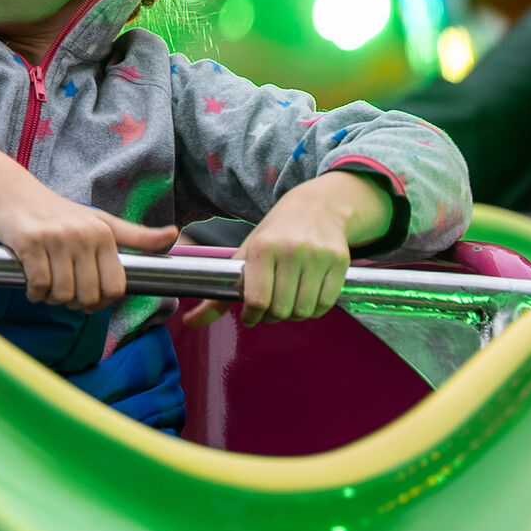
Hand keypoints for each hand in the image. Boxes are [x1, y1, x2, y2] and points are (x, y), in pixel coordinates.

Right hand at [0, 119, 177, 309]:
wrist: (9, 192)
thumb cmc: (55, 212)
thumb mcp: (99, 221)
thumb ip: (136, 236)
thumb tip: (174, 235)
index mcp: (105, 233)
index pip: (116, 288)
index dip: (100, 302)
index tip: (85, 296)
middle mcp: (85, 234)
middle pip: (89, 296)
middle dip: (73, 302)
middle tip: (61, 290)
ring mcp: (57, 237)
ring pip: (63, 294)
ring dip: (50, 298)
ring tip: (44, 283)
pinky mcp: (31, 242)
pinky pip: (38, 285)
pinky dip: (33, 291)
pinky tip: (29, 279)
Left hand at [183, 171, 385, 327]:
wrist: (316, 207)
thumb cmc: (274, 235)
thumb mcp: (244, 255)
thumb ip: (217, 294)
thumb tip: (190, 323)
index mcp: (262, 248)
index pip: (257, 300)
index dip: (253, 316)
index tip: (251, 315)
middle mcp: (290, 250)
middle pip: (282, 309)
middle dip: (273, 316)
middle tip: (271, 308)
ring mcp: (317, 256)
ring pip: (305, 310)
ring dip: (295, 314)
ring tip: (289, 301)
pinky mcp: (340, 261)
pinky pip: (326, 304)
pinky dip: (315, 309)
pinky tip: (307, 297)